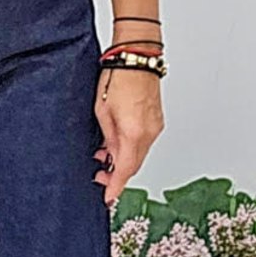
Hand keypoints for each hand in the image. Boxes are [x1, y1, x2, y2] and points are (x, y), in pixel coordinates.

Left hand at [93, 68, 163, 206]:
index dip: (114, 186)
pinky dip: (130, 149)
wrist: (137, 58)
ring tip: (102, 156)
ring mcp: (155, 127)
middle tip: (99, 177)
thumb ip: (108, 137)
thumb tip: (108, 154)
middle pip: (133, 165)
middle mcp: (148, 133)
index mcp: (133, 132)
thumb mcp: (102, 111)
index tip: (107, 197)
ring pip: (139, 155)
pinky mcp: (156, 121)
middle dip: (116, 175)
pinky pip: (143, 143)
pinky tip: (116, 144)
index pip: (124, 169)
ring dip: (122, 160)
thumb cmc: (117, 77)